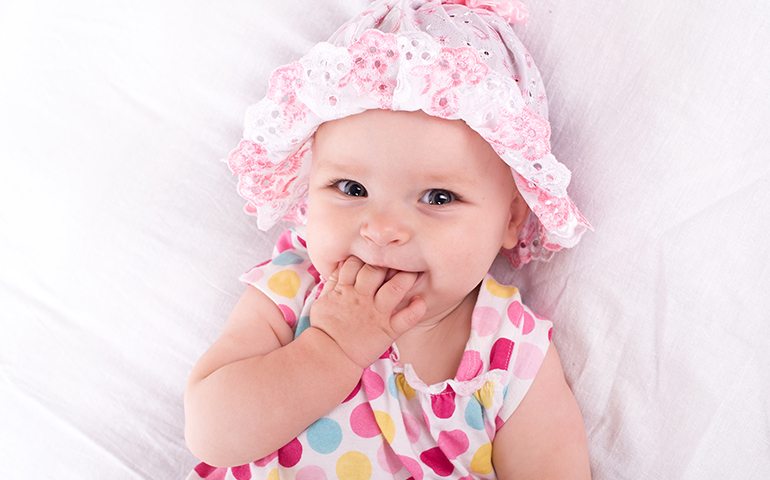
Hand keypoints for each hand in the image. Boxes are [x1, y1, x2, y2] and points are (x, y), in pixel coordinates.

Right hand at [310, 256, 425, 368]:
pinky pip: (406, 318)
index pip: (356, 263)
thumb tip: (341, 265)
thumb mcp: (322, 301)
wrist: (329, 356)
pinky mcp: (387, 331)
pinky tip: (420, 301)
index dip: (366, 256)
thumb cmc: (325, 329)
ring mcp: (376, 314)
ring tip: (414, 273)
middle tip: (398, 259)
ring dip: (407, 278)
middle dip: (388, 261)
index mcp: (345, 290)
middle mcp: (361, 298)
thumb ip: (332, 282)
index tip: (374, 256)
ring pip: (395, 288)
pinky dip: (417, 309)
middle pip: (377, 270)